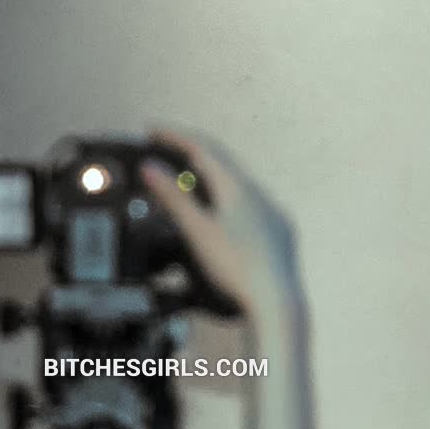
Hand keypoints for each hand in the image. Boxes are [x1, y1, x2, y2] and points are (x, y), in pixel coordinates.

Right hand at [140, 129, 302, 321]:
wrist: (276, 299)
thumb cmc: (238, 267)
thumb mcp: (198, 230)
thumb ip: (174, 198)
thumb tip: (152, 168)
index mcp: (239, 187)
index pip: (203, 148)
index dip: (175, 135)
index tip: (152, 129)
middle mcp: (260, 193)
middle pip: (221, 162)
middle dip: (190, 151)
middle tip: (163, 146)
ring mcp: (272, 211)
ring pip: (237, 182)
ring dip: (209, 174)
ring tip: (184, 176)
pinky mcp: (277, 229)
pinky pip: (249, 202)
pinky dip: (226, 196)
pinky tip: (219, 209)